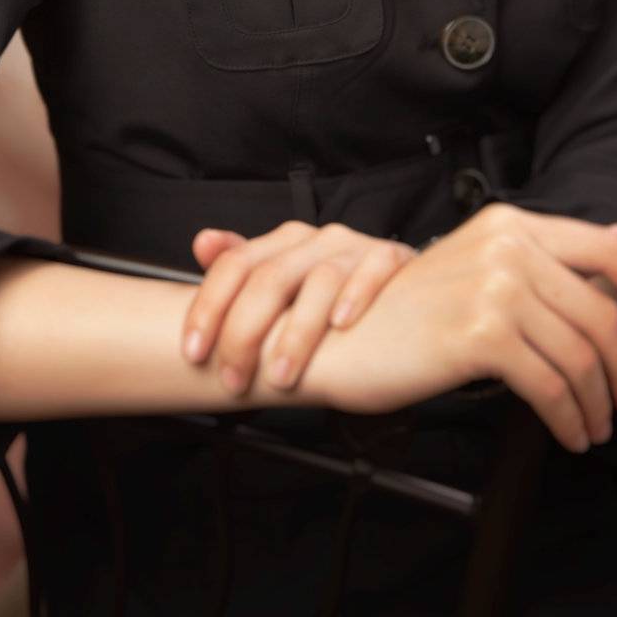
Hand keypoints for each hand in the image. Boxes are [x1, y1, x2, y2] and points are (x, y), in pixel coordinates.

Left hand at [181, 220, 416, 397]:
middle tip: (234, 377)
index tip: (194, 349)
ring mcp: (354, 248)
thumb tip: (202, 243)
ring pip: (316, 281)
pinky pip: (371, 271)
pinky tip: (341, 326)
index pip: (234, 265)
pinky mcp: (392, 260)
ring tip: (281, 374)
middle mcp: (316, 240)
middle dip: (244, 333)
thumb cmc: (343, 299)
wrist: (421, 296)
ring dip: (295, 334)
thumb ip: (245, 270)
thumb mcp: (289, 285)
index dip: (209, 307)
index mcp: (284, 243)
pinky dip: (354, 297)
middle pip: (269, 278)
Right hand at [307, 205, 616, 454]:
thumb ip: (544, 254)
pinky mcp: (480, 333)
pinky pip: (550, 386)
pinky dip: (568, 418)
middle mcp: (505, 245)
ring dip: (599, 402)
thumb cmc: (403, 311)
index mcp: (507, 222)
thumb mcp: (476, 266)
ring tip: (597, 426)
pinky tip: (568, 432)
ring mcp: (493, 286)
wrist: (340, 339)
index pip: (604, 247)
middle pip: (602, 311)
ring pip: (580, 354)